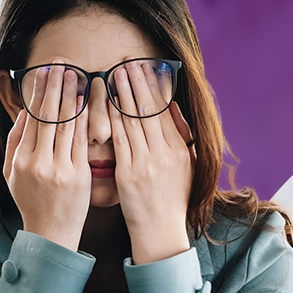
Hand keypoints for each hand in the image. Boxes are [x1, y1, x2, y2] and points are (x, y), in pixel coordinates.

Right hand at [2, 60, 90, 251]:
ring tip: (76, 74)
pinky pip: (82, 141)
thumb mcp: (12, 174)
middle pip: (48, 116)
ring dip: (71, 96)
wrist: (51, 233)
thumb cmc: (32, 202)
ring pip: (66, 125)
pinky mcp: (78, 176)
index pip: (32, 118)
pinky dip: (84, 120)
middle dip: (55, 86)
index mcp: (21, 160)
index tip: (46, 71)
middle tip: (62, 63)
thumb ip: (15, 142)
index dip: (39, 92)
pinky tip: (87, 103)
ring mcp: (59, 169)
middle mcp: (38, 162)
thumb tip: (24, 113)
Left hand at [108, 60, 195, 263]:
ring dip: (123, 93)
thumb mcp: (186, 166)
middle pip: (149, 109)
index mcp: (179, 150)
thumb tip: (174, 108)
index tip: (145, 66)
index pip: (165, 110)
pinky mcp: (129, 174)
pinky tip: (106, 103)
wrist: (161, 232)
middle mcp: (164, 153)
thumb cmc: (171, 200)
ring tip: (115, 72)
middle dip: (137, 82)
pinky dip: (113, 118)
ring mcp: (146, 163)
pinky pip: (120, 140)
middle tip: (127, 60)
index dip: (154, 86)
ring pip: (134, 120)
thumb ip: (181, 137)